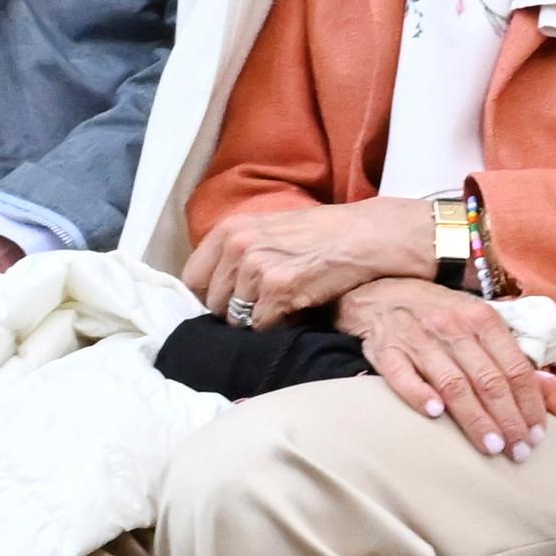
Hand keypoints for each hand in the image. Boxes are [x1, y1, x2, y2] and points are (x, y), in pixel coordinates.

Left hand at [183, 197, 432, 325]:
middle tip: (264, 306)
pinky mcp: (279, 289)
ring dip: (260, 320)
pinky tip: (297, 309)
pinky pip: (262, 326)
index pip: (192, 279)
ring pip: (238, 319)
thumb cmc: (319, 235)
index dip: (208, 297)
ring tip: (284, 304)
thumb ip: (236, 253)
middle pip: (214, 304)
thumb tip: (212, 291)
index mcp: (229, 229)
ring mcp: (257, 267)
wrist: (363, 236)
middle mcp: (238, 246)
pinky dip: (279, 325)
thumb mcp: (268, 230)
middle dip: (236, 312)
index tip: (225, 304)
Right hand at [335, 278, 548, 457]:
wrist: (380, 291)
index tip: (537, 434)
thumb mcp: (479, 323)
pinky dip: (419, 394)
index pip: (514, 367)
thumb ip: (513, 355)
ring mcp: (417, 338)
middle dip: (507, 419)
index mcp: (482, 319)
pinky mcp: (386, 350)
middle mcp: (453, 326)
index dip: (529, 403)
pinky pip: (402, 375)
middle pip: (487, 380)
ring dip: (474, 418)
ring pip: (453, 383)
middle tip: (518, 451)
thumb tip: (549, 385)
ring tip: (491, 447)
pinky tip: (434, 415)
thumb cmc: (439, 313)